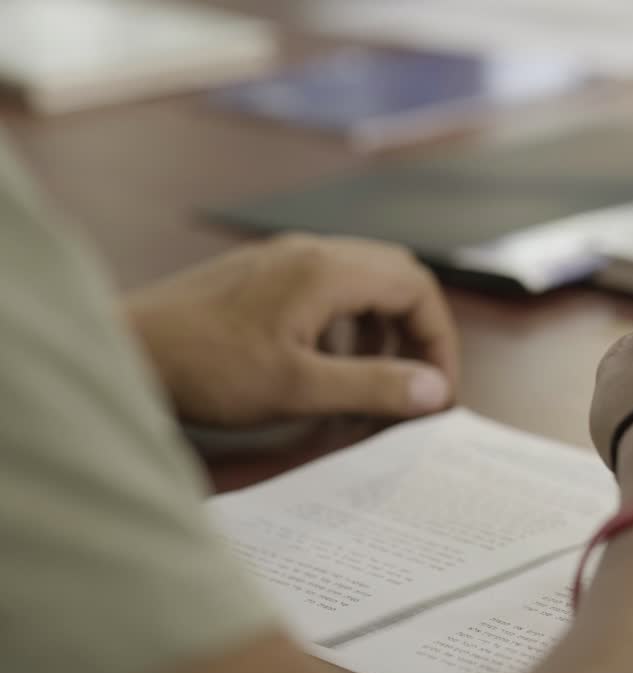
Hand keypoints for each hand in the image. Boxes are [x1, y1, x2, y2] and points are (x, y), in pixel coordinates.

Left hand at [125, 234, 459, 425]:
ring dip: (383, 330)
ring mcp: (283, 258)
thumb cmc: (206, 369)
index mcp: (327, 270)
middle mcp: (310, 251)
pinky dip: (349, 325)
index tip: (435, 389)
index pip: (416, 287)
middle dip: (416, 332)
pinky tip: (329, 364)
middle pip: (396, 276)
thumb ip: (373, 386)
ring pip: (363, 282)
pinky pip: (329, 288)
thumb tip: (434, 391)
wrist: (125, 350)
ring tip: (374, 381)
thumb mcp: (298, 388)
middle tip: (415, 384)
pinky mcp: (262, 275)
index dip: (438, 340)